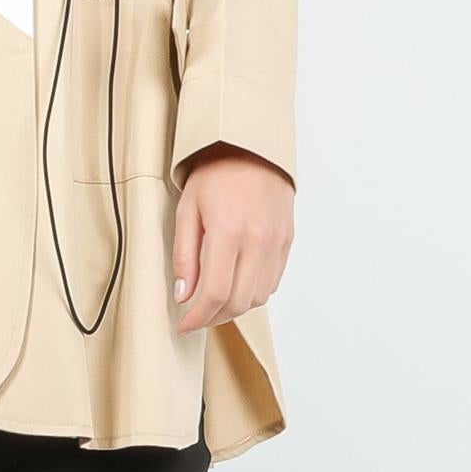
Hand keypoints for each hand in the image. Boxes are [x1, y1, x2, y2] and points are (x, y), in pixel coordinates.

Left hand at [170, 145, 292, 333]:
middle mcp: (258, 241)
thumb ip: (184, 256)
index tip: (184, 325)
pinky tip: (236, 284)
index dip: (198, 317)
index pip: (215, 293)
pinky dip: (252, 293)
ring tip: (214, 302)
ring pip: (258, 297)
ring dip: (234, 308)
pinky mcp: (287, 241)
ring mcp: (276, 242)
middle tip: (196, 317)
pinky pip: (272, 282)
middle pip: (238, 302)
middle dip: (213, 318)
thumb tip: (183, 294)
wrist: (252, 147)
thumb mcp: (187, 209)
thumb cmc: (216, 172)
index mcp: (228, 231)